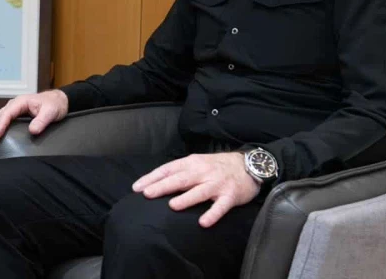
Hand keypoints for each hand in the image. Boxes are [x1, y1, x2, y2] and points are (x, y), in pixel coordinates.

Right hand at [0, 89, 68, 145]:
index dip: (0, 125)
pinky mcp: (16, 115)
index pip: (7, 114)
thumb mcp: (51, 112)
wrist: (59, 101)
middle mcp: (15, 105)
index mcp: (21, 102)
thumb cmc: (55, 105)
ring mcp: (15, 110)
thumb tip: (32, 131)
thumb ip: (42, 120)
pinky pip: (3, 121)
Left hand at [131, 152, 260, 227]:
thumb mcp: (196, 163)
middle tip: (147, 194)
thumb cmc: (216, 166)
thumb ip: (179, 172)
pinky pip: (220, 206)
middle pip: (180, 179)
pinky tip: (203, 222)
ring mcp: (216, 184)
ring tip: (172, 206)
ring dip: (186, 199)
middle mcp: (202, 172)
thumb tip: (155, 183)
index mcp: (191, 163)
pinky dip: (212, 214)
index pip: (168, 169)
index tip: (137, 187)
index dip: (152, 178)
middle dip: (162, 186)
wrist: (249, 165)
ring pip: (199, 191)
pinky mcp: (230, 196)